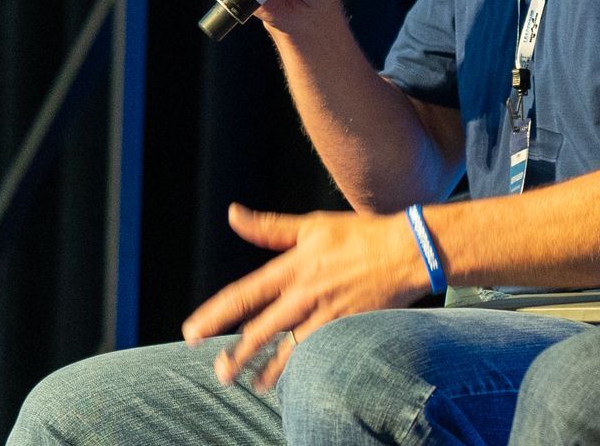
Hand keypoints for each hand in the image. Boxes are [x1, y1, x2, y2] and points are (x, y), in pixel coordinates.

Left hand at [181, 203, 426, 390]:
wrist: (407, 250)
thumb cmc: (359, 234)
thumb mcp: (312, 224)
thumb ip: (269, 227)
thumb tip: (233, 214)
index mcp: (291, 266)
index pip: (243, 295)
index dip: (215, 316)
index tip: (193, 334)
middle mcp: (304, 292)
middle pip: (260, 331)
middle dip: (236, 355)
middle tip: (219, 373)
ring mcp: (325, 312)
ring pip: (286, 349)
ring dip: (266, 370)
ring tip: (250, 385)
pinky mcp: (346, 326)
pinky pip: (316, 353)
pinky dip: (300, 367)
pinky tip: (291, 379)